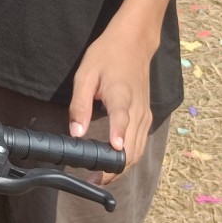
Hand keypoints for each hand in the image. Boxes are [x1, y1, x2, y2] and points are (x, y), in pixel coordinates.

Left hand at [67, 11, 159, 178]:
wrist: (135, 41)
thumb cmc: (107, 55)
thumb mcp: (85, 74)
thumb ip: (79, 104)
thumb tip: (75, 133)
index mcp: (121, 95)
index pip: (122, 120)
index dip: (118, 138)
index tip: (114, 154)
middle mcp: (138, 109)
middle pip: (132, 146)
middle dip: (115, 168)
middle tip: (94, 181)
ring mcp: (145, 114)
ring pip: (138, 150)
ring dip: (122, 167)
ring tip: (102, 177)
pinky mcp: (146, 116)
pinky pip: (140, 143)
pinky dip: (130, 156)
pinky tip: (115, 163)